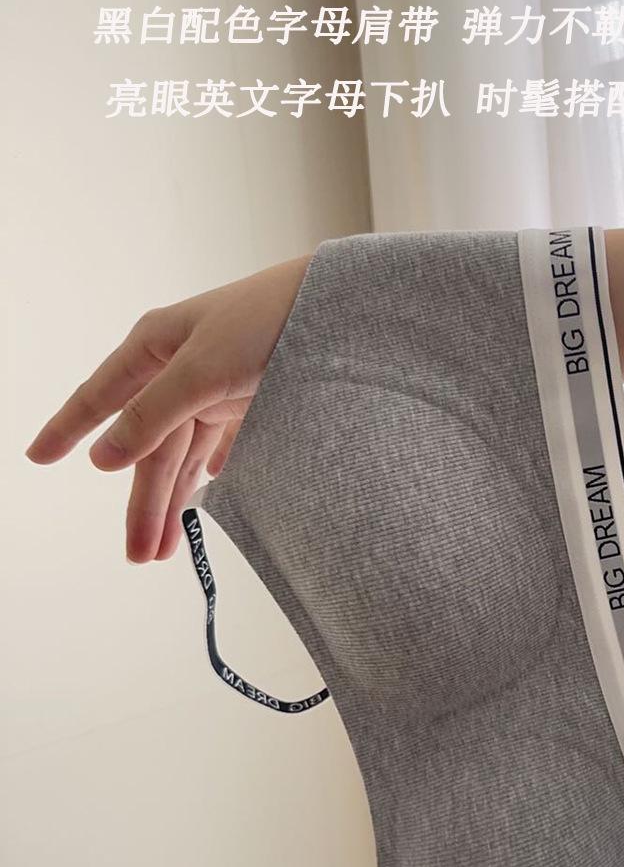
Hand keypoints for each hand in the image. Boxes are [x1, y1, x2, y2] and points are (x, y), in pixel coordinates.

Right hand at [24, 253, 311, 562]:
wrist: (343, 310)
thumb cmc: (267, 322)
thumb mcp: (201, 369)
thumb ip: (152, 414)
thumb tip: (104, 456)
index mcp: (156, 347)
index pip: (101, 397)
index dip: (68, 428)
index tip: (37, 457)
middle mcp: (182, 367)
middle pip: (150, 445)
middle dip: (142, 501)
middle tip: (138, 556)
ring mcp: (219, 386)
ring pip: (185, 454)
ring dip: (175, 500)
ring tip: (166, 550)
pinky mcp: (255, 400)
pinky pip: (224, 445)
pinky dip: (214, 471)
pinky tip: (208, 493)